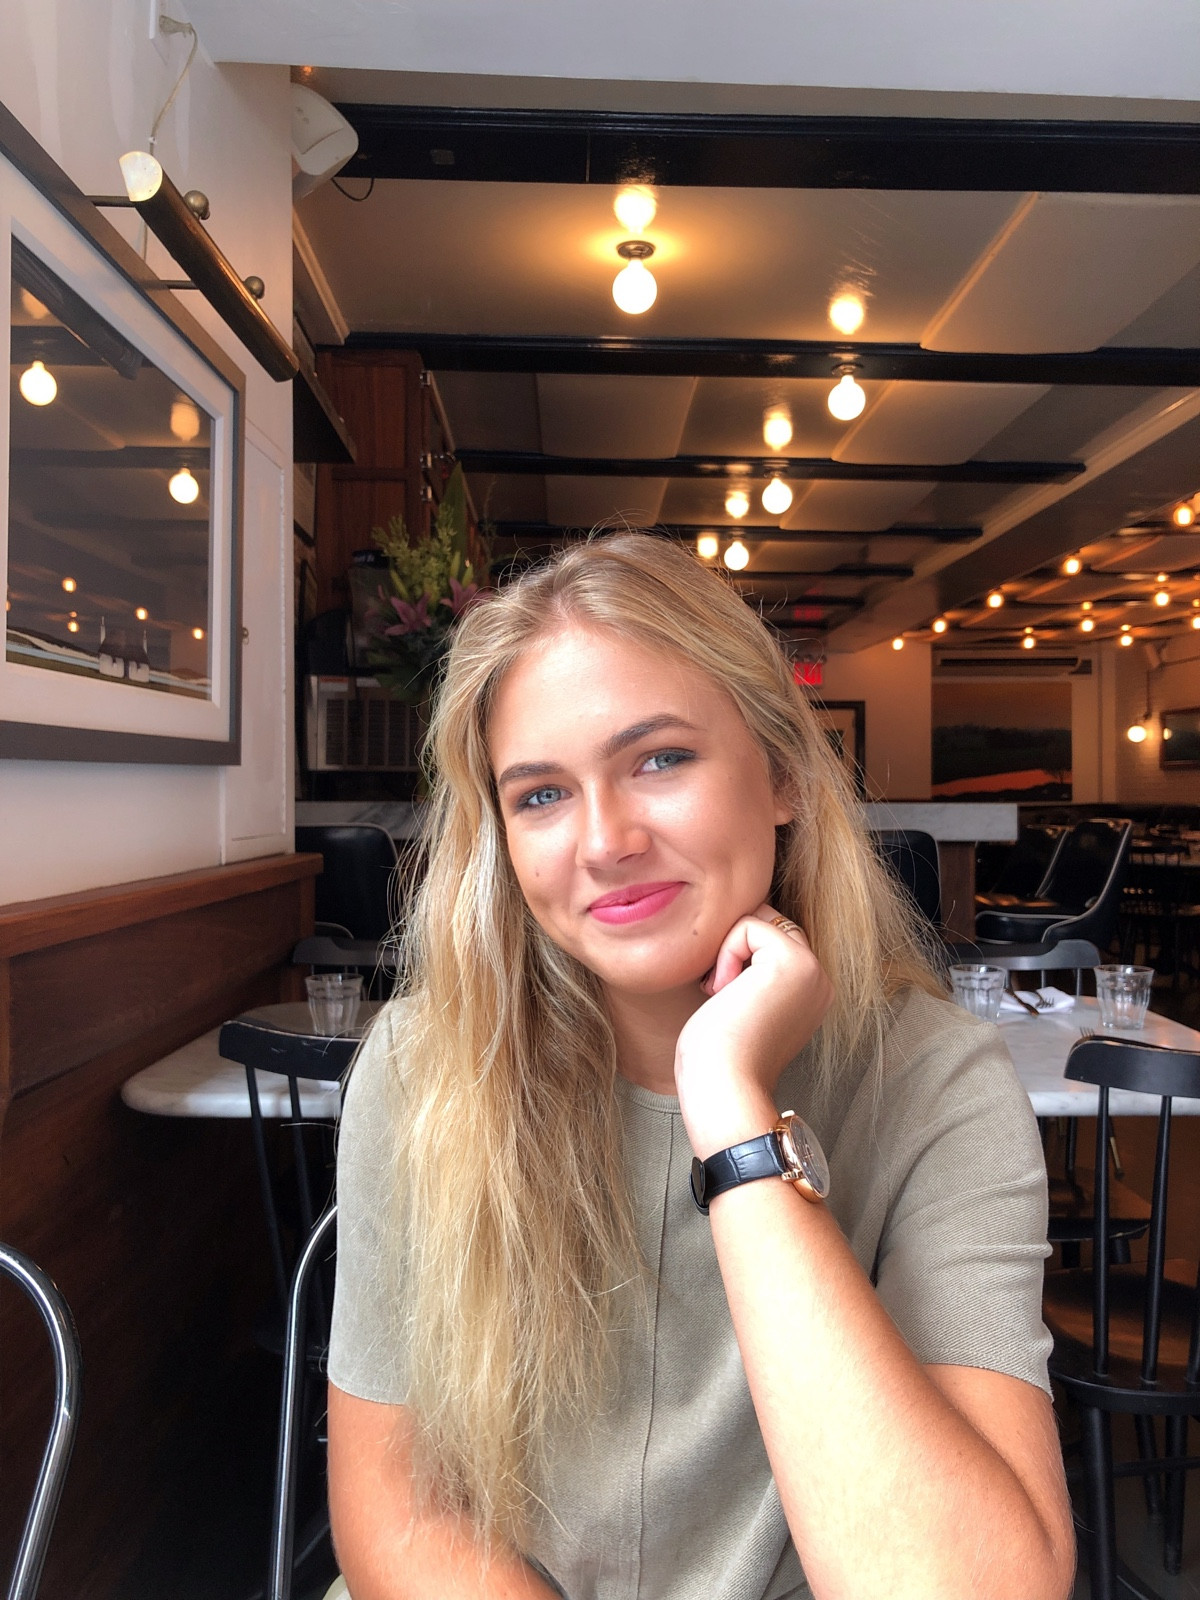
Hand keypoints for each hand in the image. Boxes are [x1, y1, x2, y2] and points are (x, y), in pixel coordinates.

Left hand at [674, 903, 832, 1158]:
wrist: (725, 1089)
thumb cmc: (718, 1056)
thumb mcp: (741, 1004)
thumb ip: (753, 970)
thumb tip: (740, 927)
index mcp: (811, 991)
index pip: (769, 938)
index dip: (736, 954)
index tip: (726, 1000)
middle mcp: (820, 978)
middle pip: (767, 921)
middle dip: (733, 946)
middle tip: (721, 994)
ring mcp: (812, 969)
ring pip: (758, 920)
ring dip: (728, 951)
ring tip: (724, 994)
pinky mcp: (794, 962)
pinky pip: (749, 925)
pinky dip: (726, 954)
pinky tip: (724, 991)